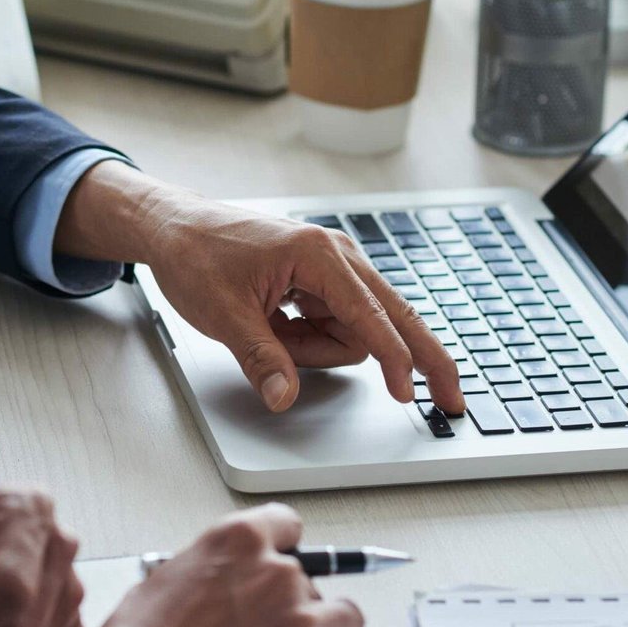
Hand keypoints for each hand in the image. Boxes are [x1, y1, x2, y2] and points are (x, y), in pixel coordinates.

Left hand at [55, 162, 463, 413]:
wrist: (176, 228)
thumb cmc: (197, 256)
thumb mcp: (222, 315)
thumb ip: (260, 359)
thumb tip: (283, 398)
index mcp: (318, 255)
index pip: (370, 316)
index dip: (392, 359)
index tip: (407, 393)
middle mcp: (337, 255)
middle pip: (396, 315)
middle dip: (420, 357)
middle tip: (451, 397)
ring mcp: (334, 267)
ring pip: (356, 330)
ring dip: (319, 349)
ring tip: (271, 333)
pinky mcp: (324, 280)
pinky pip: (338, 324)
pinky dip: (314, 340)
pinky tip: (280, 327)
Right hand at [87, 504, 363, 626]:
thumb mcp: (172, 578)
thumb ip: (219, 569)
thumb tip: (233, 584)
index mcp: (240, 541)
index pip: (288, 525)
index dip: (285, 548)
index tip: (287, 560)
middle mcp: (277, 575)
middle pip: (317, 584)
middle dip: (299, 607)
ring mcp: (299, 624)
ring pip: (346, 623)